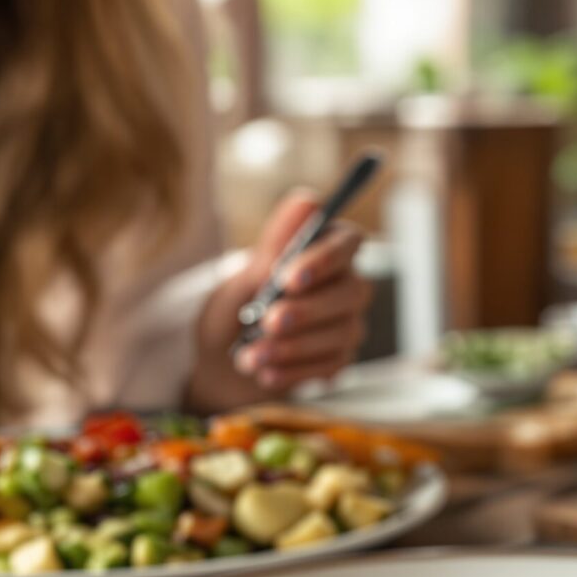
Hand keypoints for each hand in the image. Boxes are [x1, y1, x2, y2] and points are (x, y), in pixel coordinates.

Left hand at [193, 189, 369, 407]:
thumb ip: (277, 241)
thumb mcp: (247, 272)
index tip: (288, 278)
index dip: (324, 259)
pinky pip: (329, 366)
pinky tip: (264, 374)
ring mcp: (347, 323)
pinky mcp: (340, 358)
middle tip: (268, 323)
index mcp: (329, 249)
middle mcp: (347, 284)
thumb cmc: (241, 302)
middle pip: (350, 292)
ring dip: (292, 347)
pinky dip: (294, 372)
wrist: (225, 354)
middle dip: (307, 310)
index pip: (347, 243)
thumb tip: (308, 202)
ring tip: (249, 357)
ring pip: (341, 333)